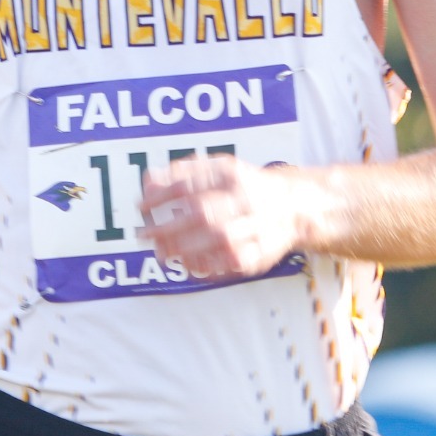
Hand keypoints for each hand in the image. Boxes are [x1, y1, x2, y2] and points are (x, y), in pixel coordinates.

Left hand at [138, 156, 306, 279]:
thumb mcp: (219, 168)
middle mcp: (246, 200)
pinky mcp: (261, 255)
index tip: (141, 205)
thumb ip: (184, 173)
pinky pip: (230, 264)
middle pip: (204, 214)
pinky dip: (206, 266)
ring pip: (218, 240)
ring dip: (184, 249)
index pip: (191, 184)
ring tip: (161, 252)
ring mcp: (256, 229)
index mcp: (232, 176)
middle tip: (144, 234)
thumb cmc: (245, 186)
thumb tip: (148, 181)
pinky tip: (185, 264)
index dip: (161, 196)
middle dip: (169, 226)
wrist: (295, 206)